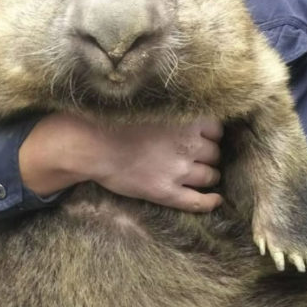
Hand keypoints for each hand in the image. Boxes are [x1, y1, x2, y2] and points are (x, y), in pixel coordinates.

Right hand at [19, 113, 223, 211]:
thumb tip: (192, 105)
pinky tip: (216, 201)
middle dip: (207, 154)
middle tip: (195, 154)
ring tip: (201, 174)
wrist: (90, 142)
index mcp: (189, 121)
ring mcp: (179, 170)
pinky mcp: (166, 191)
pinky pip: (197, 202)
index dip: (209, 134)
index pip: (216, 130)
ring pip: (210, 175)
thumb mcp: (154, 104)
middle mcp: (189, 145)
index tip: (201, 136)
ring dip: (208, 174)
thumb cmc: (118, 117)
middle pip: (214, 153)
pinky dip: (209, 202)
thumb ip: (179, 110)